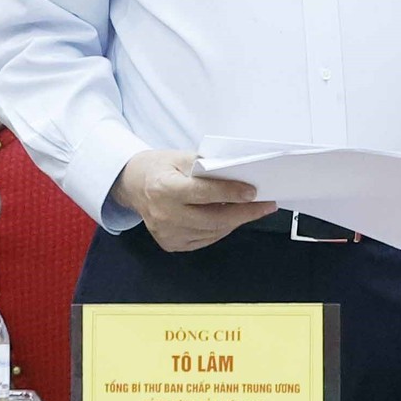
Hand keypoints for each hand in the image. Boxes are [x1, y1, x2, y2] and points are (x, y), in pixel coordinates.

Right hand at [112, 149, 275, 251]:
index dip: (230, 193)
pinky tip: (231, 217)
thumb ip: (207, 165)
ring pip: (212, 231)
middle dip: (244, 213)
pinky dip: (221, 228)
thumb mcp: (181, 157)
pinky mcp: (171, 243)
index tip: (252, 192)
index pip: (203, 193)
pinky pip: (205, 239)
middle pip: (212, 218)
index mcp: (164, 188)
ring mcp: (167, 233)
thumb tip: (238, 173)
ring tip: (253, 209)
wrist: (134, 185)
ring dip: (236, 221)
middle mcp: (164, 214)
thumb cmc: (160, 168)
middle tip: (266, 205)